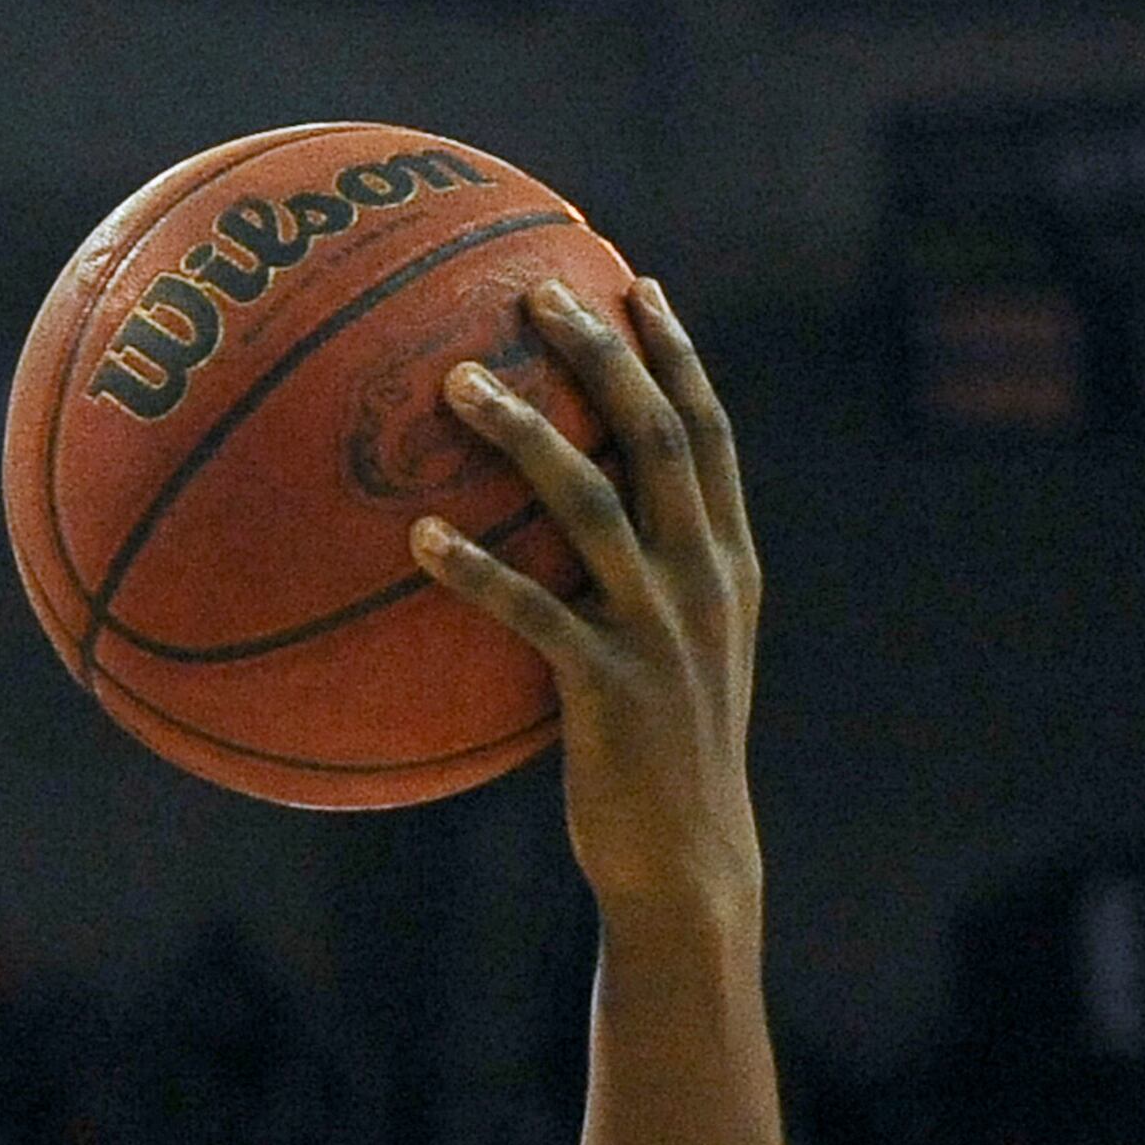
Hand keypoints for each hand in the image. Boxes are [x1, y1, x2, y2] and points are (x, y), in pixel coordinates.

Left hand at [415, 277, 761, 929]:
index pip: (707, 431)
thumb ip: (640, 589)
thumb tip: (562, 539)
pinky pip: (532, 613)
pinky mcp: (609, 689)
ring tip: (456, 382)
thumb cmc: (659, 763)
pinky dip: (477, 571)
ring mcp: (660, 630)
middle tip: (538, 289)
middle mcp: (704, 578)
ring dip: (523, 436)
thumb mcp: (673, 659)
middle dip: (601, 354)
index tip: (634, 283)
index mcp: (727, 561)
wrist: (688, 860)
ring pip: (592, 505)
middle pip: (656, 436)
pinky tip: (417, 538)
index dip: (674, 352)